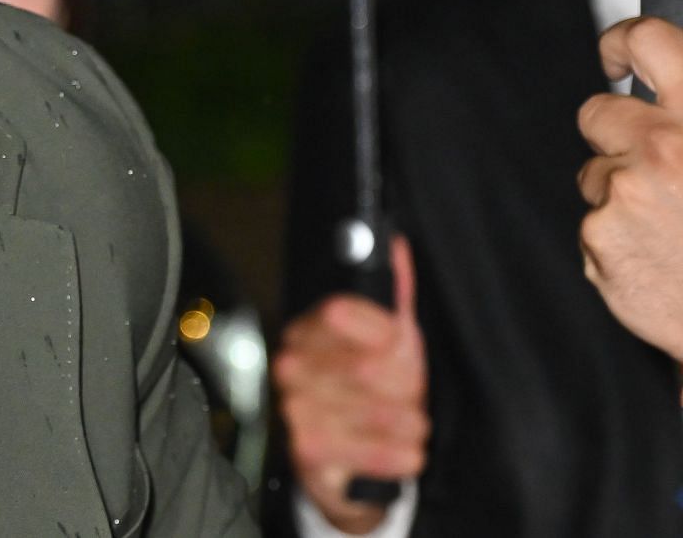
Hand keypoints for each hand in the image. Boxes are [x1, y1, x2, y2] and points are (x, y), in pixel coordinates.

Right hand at [274, 236, 428, 533]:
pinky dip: (397, 454)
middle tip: (409, 392)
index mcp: (308, 329)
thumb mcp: (389, 339)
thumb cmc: (369, 390)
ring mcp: (296, 407)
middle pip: (367, 367)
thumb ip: (394, 293)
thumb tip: (398, 246)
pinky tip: (404, 450)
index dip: (382, 330)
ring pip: (377, 411)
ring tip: (408, 423)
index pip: (341, 313)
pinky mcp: (307, 448)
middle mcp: (293, 364)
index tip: (399, 342)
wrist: (344, 456)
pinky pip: (371, 451)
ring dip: (407, 422)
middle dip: (403, 384)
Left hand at [577, 17, 682, 361]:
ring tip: (675, 225)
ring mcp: (629, 192)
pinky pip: (596, 221)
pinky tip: (662, 256)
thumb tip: (671, 76)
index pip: (648, 40)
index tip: (619, 56)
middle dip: (619, 134)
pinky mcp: (601, 236)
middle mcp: (665, 146)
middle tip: (654, 163)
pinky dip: (620, 237)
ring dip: (624, 191)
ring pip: (597, 171)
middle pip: (599, 111)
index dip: (625, 43)